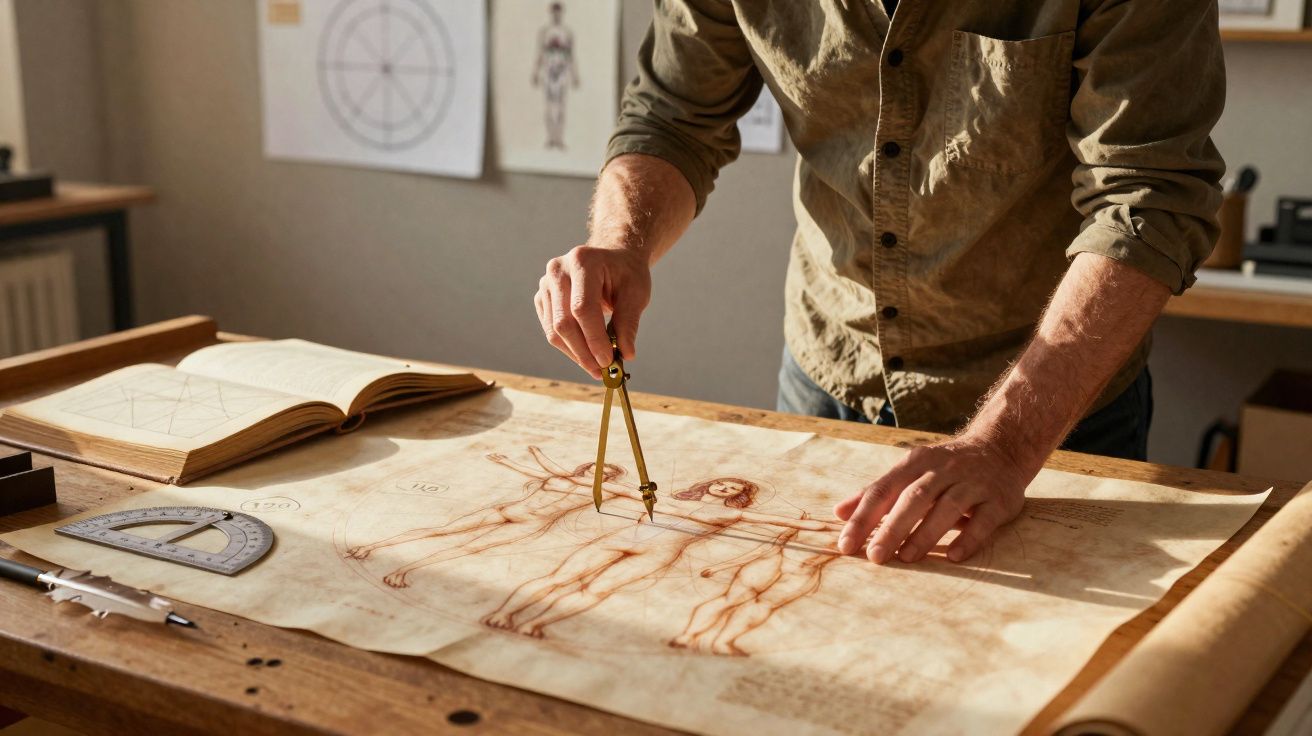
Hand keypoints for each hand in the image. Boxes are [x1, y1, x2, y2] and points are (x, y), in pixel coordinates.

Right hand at [535, 245, 650, 378]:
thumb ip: (629, 322)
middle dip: (583, 352)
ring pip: (554, 331)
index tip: (608, 360)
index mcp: (582, 261)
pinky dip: (569, 348)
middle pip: (564, 322)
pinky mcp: (542, 298)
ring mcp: (546, 284)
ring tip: (596, 368)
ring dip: (575, 354)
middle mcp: (558, 270)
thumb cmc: (626, 274)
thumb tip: (626, 354)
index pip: (582, 308)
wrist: (612, 260)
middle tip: (602, 371)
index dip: (594, 338)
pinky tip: (586, 356)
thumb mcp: (636, 293)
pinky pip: (550, 331)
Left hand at [833, 436, 1038, 563]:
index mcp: (915, 462)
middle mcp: (943, 469)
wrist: (1001, 448)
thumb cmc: (944, 468)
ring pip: (948, 507)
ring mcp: (973, 483)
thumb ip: (876, 492)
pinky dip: (969, 538)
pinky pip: (984, 520)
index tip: (846, 545)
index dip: (863, 517)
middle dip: (892, 528)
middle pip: (914, 498)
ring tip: (906, 558)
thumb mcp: (909, 472)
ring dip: (926, 533)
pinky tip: (954, 556)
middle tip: (874, 557)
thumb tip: (839, 512)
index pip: (883, 490)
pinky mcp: (999, 500)